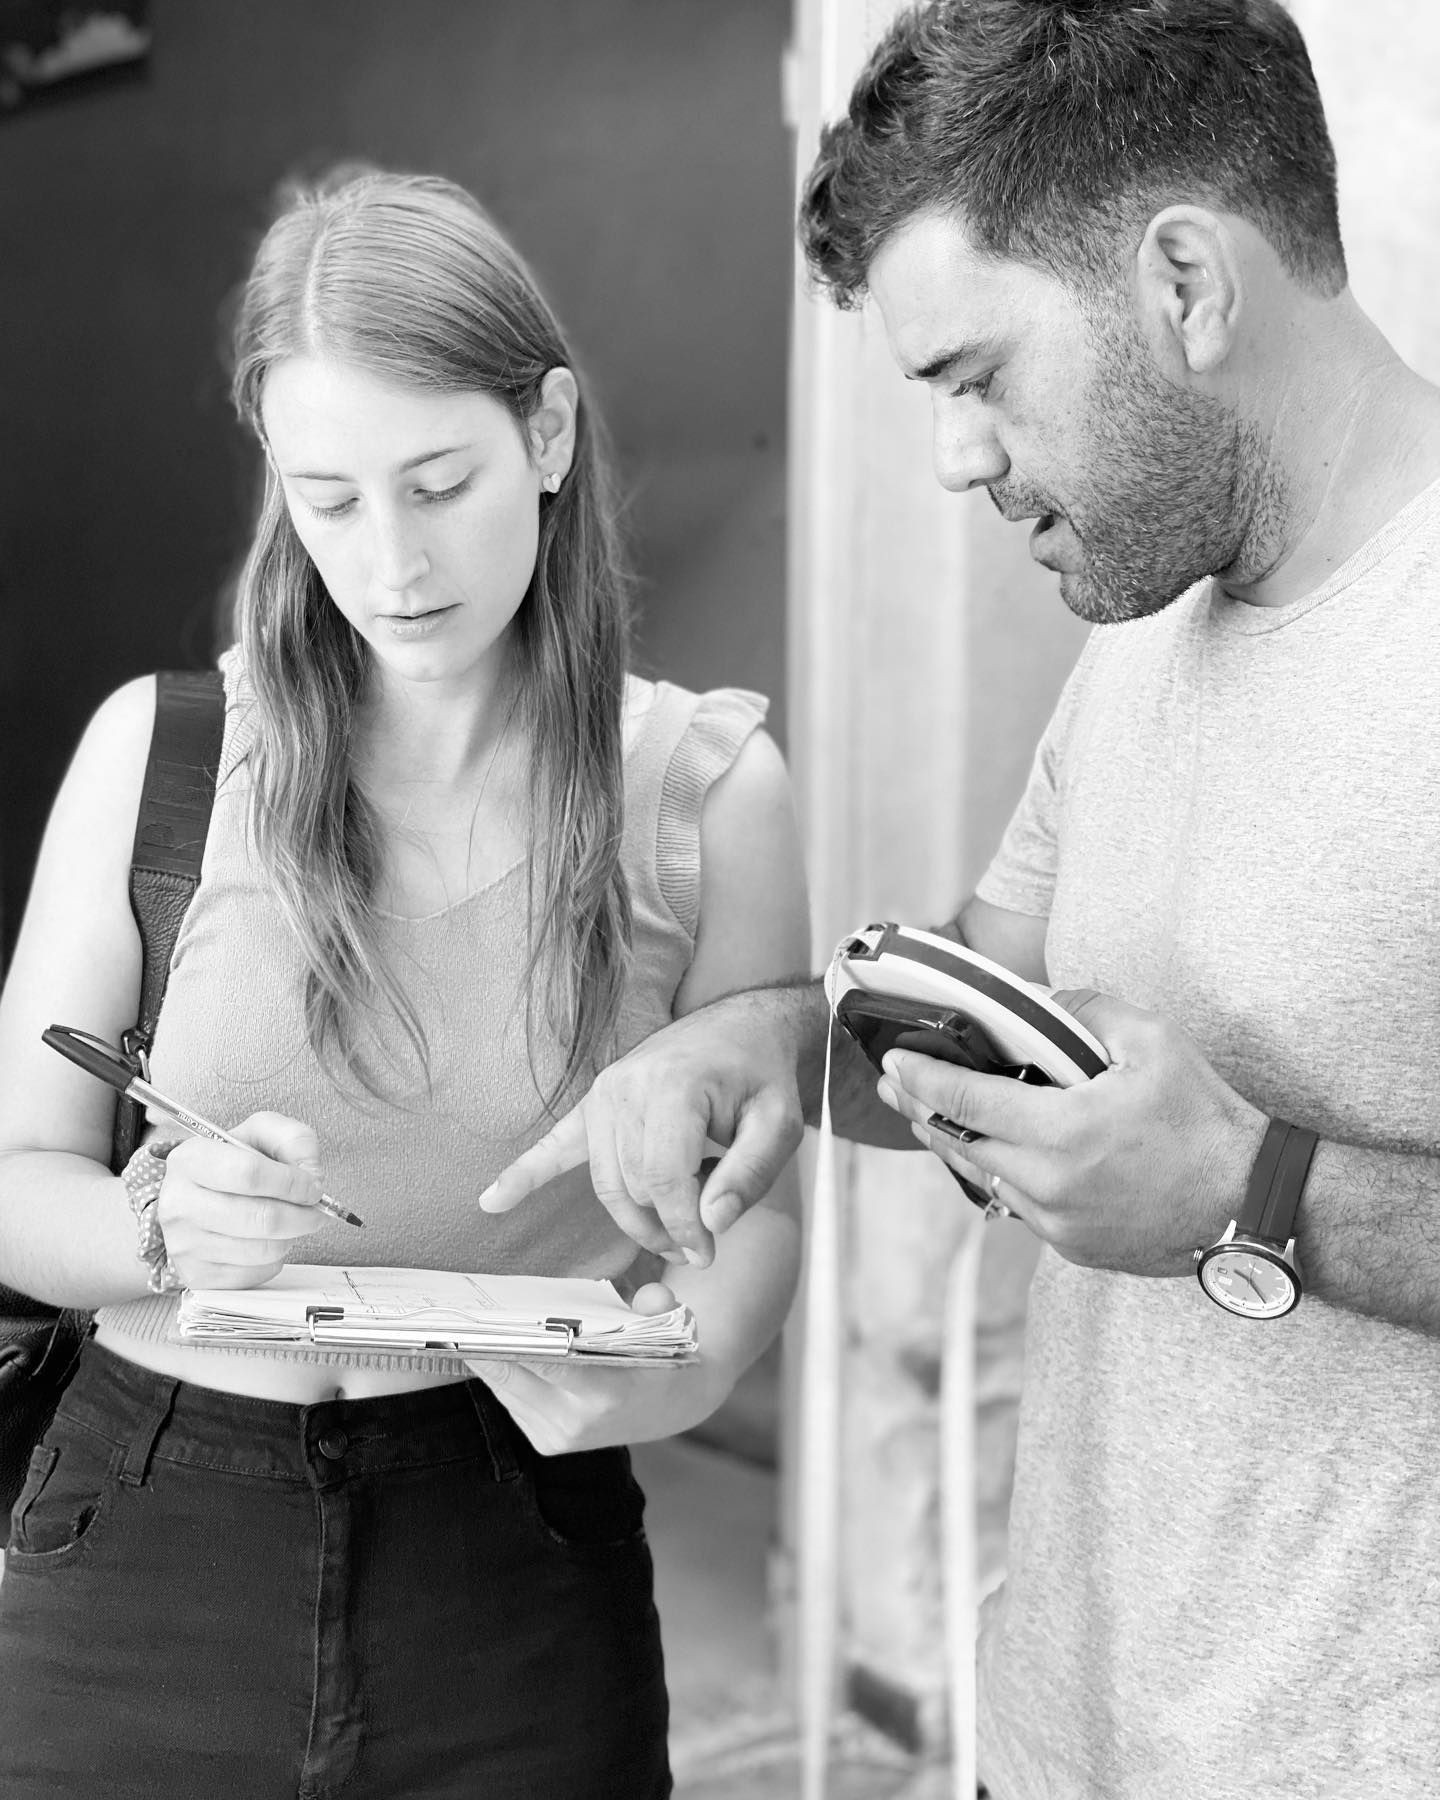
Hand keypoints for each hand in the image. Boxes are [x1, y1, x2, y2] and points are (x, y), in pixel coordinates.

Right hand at [154, 1112, 329, 1288]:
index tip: (313, 1186)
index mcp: (190, 1159)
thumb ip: (294, 1139)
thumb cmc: (231, 1165)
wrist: (192, 1200)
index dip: (292, 1182)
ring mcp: (184, 1244)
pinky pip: (255, 1273)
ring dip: (290, 1236)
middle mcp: (178, 1203)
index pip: (249, 1173)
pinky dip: (273, 1259)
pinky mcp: (196, 1275)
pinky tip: (266, 1240)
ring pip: (262, 1250)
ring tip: (290, 1222)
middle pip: (261, 1218)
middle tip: (316, 1210)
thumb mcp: (261, 1134)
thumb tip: (311, 1175)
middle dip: (303, 1215)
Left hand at [464, 1281, 731, 1454]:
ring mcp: (559, 1438)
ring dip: (486, 1361)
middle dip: (488, 1348)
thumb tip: (652, 1295)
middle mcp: (579, 1423)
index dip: (517, 1342)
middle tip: (458, 1317)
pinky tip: (483, 1349)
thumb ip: (659, 1306)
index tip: (486, 1320)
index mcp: (610, 1392)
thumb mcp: (668, 1324)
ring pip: (507, 1391)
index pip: (553, 1364)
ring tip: (460, 1328)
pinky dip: (498, 1376)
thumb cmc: (661, 1354)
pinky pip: (512, 1403)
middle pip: (517, 1378)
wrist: (668, 1408)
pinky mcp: (546, 1444)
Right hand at [478, 990, 808, 1267]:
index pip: (663, 1179)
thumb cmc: (762, 1076)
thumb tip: (711, 1223)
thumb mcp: (781, 1124)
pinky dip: (524, 1174)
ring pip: (606, 1183)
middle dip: (667, 1225)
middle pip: (632, 1187)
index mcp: (673, 1086)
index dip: (684, 1226)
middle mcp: (627, 1086)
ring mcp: (604, 1093)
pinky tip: (491, 1200)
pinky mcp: (595, 1102)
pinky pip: (556, 1145)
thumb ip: (751, 1174)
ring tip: (677, 1230)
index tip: (708, 1252)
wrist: (740, 1027)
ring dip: (635, 1217)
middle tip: (704, 1240)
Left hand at [876, 989, 1266, 1275]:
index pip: (965, 1100)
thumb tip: (1041, 1003)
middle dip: (923, 1111)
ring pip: (985, 1179)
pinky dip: (1000, 1175)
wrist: (1251, 1204)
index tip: (892, 1061)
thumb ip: (1087, 1012)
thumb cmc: (1207, 1121)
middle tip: (897, 1086)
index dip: (920, 1078)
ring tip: (933, 1117)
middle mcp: (1050, 1184)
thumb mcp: (1153, 1042)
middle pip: (961, 1144)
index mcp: (1063, 1132)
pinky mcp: (1075, 1248)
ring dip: (957, 1146)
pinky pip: (1018, 1206)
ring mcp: (1060, 1224)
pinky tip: (995, 1153)